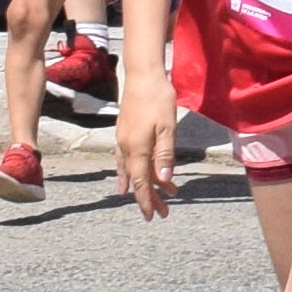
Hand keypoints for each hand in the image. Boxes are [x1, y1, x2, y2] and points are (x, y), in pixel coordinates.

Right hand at [117, 59, 180, 217]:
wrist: (142, 76)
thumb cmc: (158, 99)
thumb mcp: (167, 128)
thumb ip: (164, 154)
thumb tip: (163, 179)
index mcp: (137, 148)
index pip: (142, 182)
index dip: (147, 200)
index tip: (153, 216)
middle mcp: (127, 148)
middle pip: (138, 179)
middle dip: (150, 196)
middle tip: (163, 213)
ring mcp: (123, 140)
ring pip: (133, 170)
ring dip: (146, 184)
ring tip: (160, 196)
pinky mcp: (124, 133)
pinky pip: (126, 160)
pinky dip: (130, 172)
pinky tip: (129, 177)